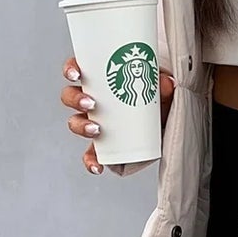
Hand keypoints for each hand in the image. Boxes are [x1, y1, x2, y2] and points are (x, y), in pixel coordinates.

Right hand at [62, 57, 173, 175]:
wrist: (162, 125)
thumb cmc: (154, 99)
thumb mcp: (159, 89)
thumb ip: (163, 85)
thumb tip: (167, 82)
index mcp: (99, 81)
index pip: (78, 70)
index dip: (71, 70)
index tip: (77, 74)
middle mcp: (92, 101)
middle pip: (70, 97)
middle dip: (75, 99)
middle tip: (91, 104)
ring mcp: (95, 122)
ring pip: (75, 123)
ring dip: (81, 126)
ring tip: (97, 130)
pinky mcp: (103, 145)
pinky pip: (90, 154)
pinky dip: (91, 161)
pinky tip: (98, 166)